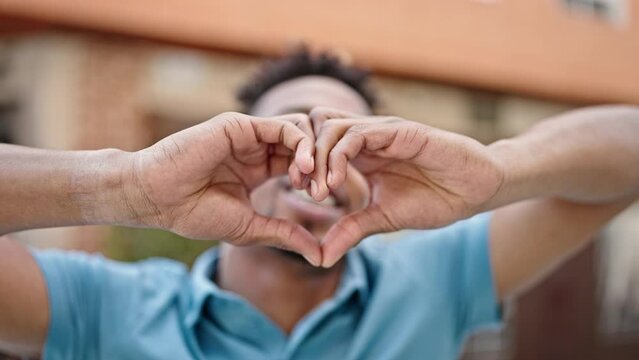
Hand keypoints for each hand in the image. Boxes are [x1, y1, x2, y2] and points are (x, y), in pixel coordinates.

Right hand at [129, 112, 320, 264]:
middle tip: (322, 192)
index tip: (322, 202)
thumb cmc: (195, 214)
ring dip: (314, 155)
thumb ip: (286, 235)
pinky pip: (283, 126)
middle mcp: (257, 148)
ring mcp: (250, 135)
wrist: (158, 199)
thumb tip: (321, 256)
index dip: (317, 180)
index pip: (301, 164)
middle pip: (305, 145)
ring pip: (300, 131)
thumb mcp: (250, 228)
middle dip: (321, 167)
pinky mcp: (241, 125)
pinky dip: (300, 144)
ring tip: (310, 183)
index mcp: (259, 168)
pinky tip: (303, 168)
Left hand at [309, 108, 503, 266]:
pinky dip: (339, 156)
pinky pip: (358, 134)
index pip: (318, 145)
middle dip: (303, 158)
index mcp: (361, 154)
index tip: (297, 193)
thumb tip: (321, 258)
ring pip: (332, 127)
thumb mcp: (384, 219)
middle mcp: (367, 138)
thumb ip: (352, 230)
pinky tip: (337, 183)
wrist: (477, 189)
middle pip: (317, 130)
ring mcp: (382, 131)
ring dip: (318, 157)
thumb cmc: (435, 199)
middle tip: (300, 189)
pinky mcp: (399, 131)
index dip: (303, 165)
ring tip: (320, 191)